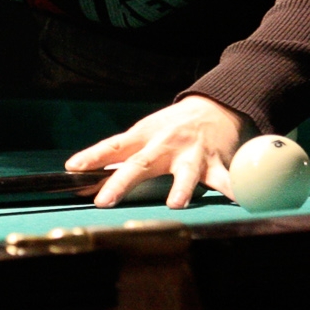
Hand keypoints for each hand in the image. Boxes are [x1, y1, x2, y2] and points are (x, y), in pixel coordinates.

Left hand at [65, 95, 249, 207]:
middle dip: (121, 183)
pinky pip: (225, 178)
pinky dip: (232, 190)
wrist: (216, 106)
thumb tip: (84, 171)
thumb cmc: (172, 126)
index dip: (92, 156)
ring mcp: (191, 153)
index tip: (73, 168)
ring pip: (186, 172)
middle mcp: (165, 144)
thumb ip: (121, 153)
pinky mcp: (216, 162)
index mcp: (144, 136)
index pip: (113, 146)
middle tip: (104, 201)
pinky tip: (237, 201)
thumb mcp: (145, 132)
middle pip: (140, 164)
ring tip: (175, 204)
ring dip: (181, 188)